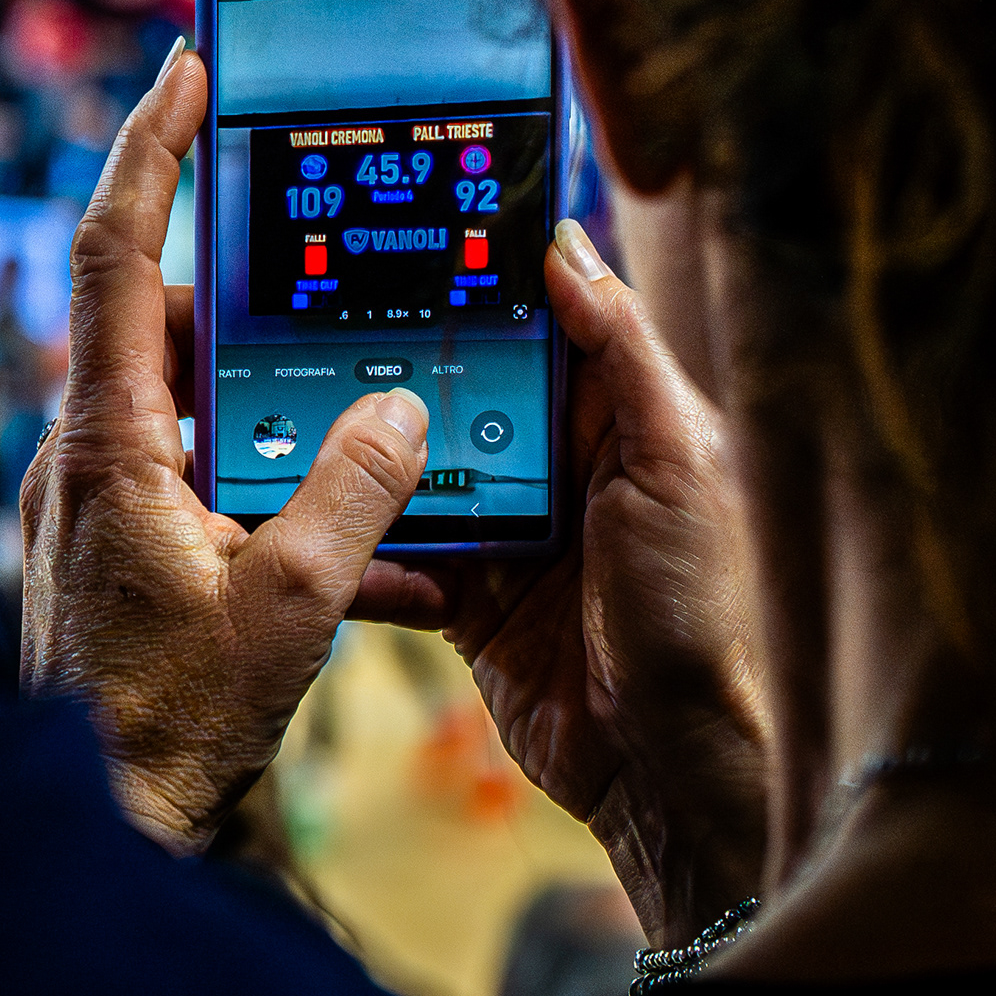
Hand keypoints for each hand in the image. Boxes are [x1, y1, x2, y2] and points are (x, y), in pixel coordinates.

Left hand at [20, 44, 430, 851]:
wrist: (88, 841)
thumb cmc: (163, 730)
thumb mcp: (289, 606)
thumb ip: (353, 492)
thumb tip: (401, 404)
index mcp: (112, 435)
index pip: (117, 248)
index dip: (148, 145)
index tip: (187, 67)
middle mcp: (88, 450)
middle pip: (169, 319)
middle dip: (262, 298)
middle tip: (338, 278)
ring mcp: (96, 501)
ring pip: (195, 405)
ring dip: (281, 412)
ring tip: (375, 434)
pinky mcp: (117, 550)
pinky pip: (200, 481)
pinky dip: (272, 492)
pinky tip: (373, 564)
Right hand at [360, 220, 766, 947]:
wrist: (666, 764)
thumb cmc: (699, 607)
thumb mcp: (674, 460)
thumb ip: (624, 352)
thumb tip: (567, 245)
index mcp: (615, 415)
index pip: (541, 322)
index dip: (485, 281)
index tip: (418, 231)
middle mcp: (556, 461)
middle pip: (463, 387)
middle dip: (403, 362)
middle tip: (319, 321)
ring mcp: (506, 529)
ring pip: (417, 466)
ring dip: (370, 453)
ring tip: (296, 416)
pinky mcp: (466, 596)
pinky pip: (400, 554)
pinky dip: (367, 546)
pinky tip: (321, 525)